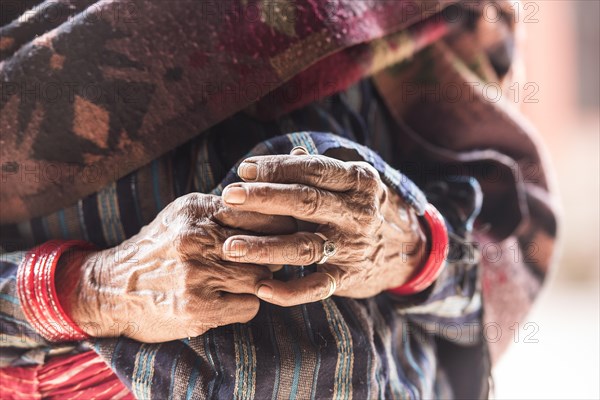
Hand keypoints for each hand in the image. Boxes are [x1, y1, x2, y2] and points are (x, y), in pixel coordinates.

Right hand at [56, 193, 295, 341]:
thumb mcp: (182, 216)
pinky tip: (229, 301)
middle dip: (273, 255)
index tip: (283, 233)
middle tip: (267, 261)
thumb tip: (270, 206)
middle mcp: (196, 239)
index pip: (260, 212)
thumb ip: (221, 209)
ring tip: (242, 281)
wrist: (110, 289)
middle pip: (266, 245)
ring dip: (258, 282)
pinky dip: (246, 305)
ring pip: (261, 277)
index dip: (278, 224)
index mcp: (196, 211)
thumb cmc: (157, 250)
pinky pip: (250, 306)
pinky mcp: (197, 308)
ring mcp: (197, 275)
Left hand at [220, 148, 426, 306]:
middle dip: (263, 199)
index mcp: (358, 182)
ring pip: (304, 246)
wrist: (406, 249)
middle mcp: (357, 213)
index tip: (243, 170)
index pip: (313, 170)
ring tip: (230, 246)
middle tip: (228, 198)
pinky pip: (316, 288)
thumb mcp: (355, 182)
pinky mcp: (348, 278)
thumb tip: (291, 151)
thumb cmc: (366, 207)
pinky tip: (261, 288)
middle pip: (305, 203)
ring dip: (265, 248)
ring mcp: (352, 247)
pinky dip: (289, 292)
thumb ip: (322, 170)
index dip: (276, 168)